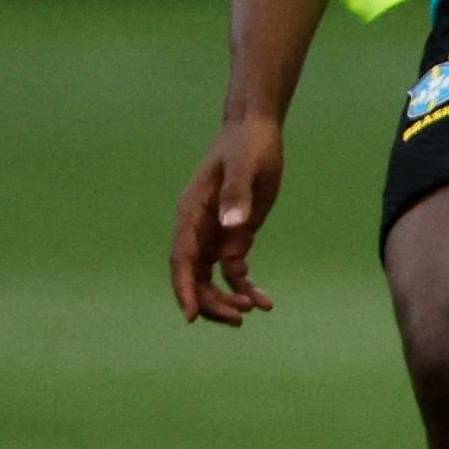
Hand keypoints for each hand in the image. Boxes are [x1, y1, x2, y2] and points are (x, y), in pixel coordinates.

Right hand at [170, 110, 286, 324]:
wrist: (257, 130)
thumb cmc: (248, 144)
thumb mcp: (245, 166)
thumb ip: (237, 194)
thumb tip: (232, 226)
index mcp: (192, 212)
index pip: (182, 258)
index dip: (185, 288)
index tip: (191, 315)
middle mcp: (198, 227)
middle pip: (195, 275)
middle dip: (212, 300)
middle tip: (239, 319)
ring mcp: (215, 233)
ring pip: (211, 278)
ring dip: (228, 298)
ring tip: (254, 310)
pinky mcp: (234, 235)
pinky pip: (234, 270)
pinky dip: (246, 287)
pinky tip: (265, 302)